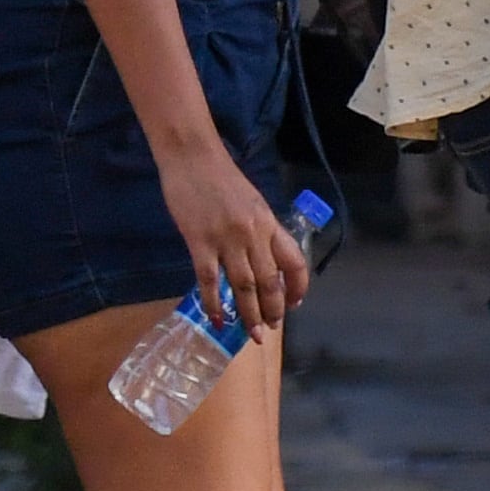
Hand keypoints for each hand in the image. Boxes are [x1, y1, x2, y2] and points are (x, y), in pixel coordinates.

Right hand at [157, 137, 309, 335]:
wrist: (192, 157)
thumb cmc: (221, 177)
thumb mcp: (253, 203)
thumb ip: (261, 230)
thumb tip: (265, 260)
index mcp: (270, 223)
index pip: (294, 263)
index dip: (297, 288)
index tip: (293, 305)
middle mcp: (254, 235)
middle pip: (269, 282)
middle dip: (272, 311)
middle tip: (268, 329)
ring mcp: (226, 240)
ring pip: (244, 286)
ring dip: (249, 314)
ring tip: (251, 333)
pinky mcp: (199, 242)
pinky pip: (209, 280)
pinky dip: (214, 303)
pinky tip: (216, 318)